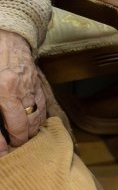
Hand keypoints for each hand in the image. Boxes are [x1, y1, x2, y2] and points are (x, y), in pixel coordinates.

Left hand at [0, 32, 48, 153]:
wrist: (7, 37)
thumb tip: (0, 135)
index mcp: (3, 91)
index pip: (10, 126)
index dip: (5, 144)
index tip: (4, 152)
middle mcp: (19, 91)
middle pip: (24, 125)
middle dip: (18, 141)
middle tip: (12, 149)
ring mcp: (31, 88)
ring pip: (36, 118)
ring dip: (29, 132)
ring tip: (21, 140)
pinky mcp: (38, 85)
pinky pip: (41, 108)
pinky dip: (37, 120)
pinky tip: (31, 126)